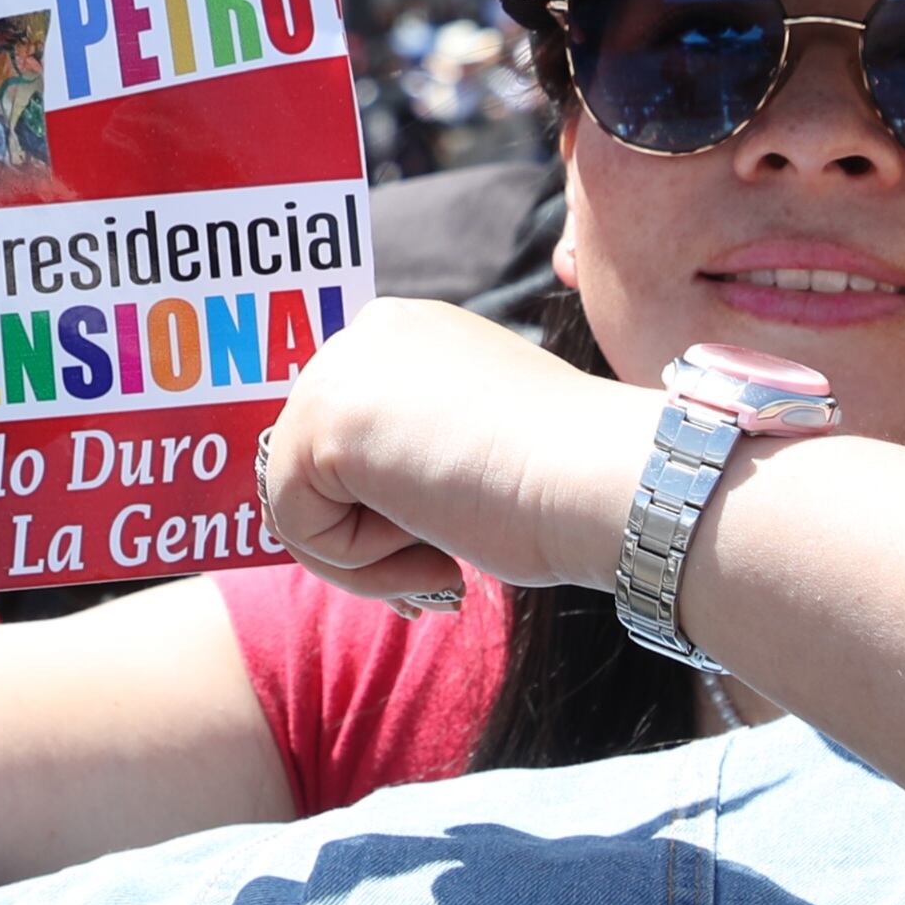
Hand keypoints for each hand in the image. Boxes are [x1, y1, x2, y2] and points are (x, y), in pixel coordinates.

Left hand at [255, 300, 654, 604]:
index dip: (376, 510)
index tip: (439, 549)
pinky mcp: (325, 421)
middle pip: (307, 466)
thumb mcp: (472, 447)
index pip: (344, 436)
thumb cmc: (567, 484)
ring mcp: (341, 370)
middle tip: (440, 569)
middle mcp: (366, 335)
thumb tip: (357, 497)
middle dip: (364, 537)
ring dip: (366, 557)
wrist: (608, 481)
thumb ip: (412, 451)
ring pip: (297, 500)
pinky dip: (360, 565)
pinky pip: (296, 525)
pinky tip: (435, 547)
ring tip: (444, 559)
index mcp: (408, 335)